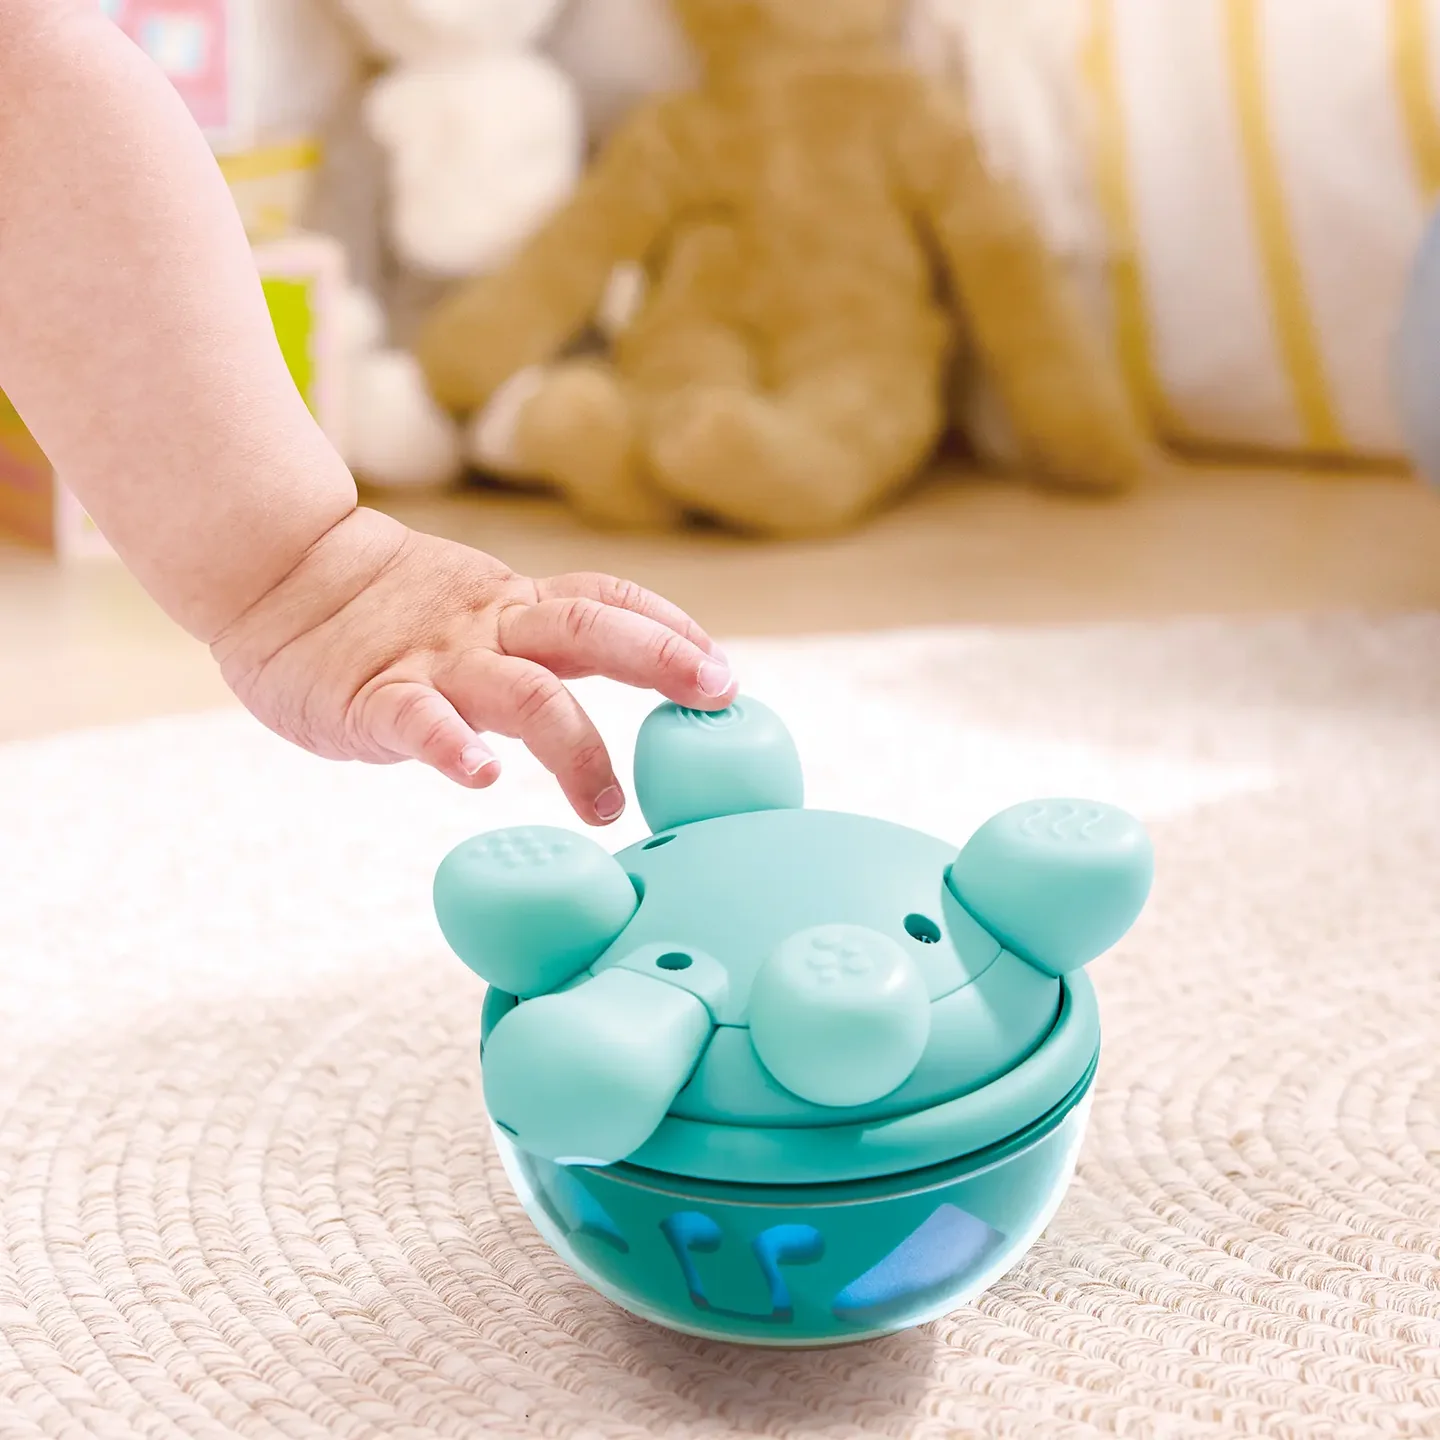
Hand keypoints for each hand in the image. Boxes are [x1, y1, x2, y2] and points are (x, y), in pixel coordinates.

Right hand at [208, 508, 735, 824]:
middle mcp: (489, 625)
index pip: (609, 601)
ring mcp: (434, 660)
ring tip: (607, 805)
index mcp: (516, 606)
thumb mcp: (478, 611)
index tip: (724, 671)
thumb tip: (627, 673)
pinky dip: (453, 748)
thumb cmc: (386, 609)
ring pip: (522, 691)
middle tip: (716, 695)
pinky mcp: (373, 696)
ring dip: (576, 746)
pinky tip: (482, 777)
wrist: (275, 570)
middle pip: (588, 629)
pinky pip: (419, 721)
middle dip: (660, 656)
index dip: (671, 628)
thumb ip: (540, 646)